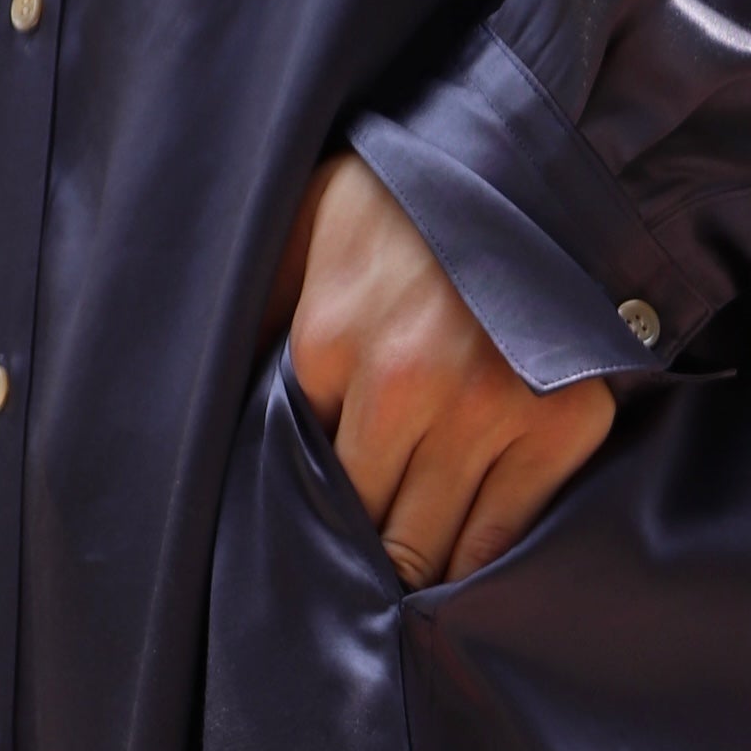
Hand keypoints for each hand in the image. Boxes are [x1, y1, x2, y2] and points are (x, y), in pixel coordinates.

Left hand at [270, 154, 614, 589]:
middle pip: (362, 529)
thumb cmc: (405, 201)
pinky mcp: (557, 428)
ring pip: (428, 551)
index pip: (301, 473)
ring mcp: (488, 409)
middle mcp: (409, 382)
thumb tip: (194, 391)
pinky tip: (451, 574)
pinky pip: (498, 540)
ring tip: (394, 585)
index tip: (308, 526)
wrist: (537, 164)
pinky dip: (471, 569)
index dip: (305, 506)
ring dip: (407, 574)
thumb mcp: (303, 224)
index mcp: (330, 340)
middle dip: (351, 557)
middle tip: (346, 582)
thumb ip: (259, 309)